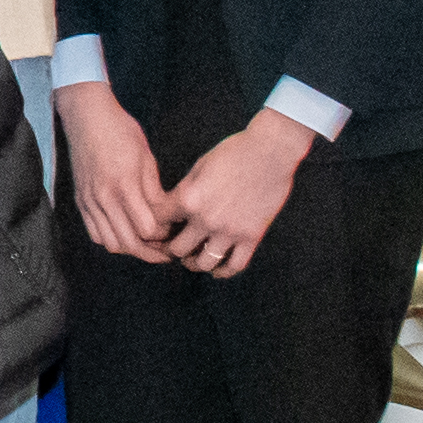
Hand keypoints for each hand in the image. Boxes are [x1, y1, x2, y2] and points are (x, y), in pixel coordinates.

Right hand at [57, 76, 175, 261]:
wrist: (87, 116)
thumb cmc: (121, 131)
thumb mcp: (146, 158)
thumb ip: (154, 191)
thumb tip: (165, 215)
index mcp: (125, 185)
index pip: (147, 229)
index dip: (164, 235)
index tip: (174, 230)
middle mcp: (104, 198)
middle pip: (128, 243)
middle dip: (150, 253)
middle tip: (166, 252)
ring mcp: (89, 201)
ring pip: (109, 243)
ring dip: (130, 249)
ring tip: (146, 245)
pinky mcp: (80, 201)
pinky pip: (94, 233)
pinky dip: (110, 240)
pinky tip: (124, 233)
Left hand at [163, 114, 312, 278]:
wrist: (270, 151)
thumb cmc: (233, 152)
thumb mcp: (199, 167)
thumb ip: (184, 191)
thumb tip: (170, 210)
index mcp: (188, 198)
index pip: (157, 222)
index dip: (152, 227)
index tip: (156, 229)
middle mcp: (206, 218)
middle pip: (176, 249)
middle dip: (171, 249)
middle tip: (172, 248)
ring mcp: (230, 230)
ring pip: (203, 262)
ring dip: (194, 263)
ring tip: (192, 259)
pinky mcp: (252, 236)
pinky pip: (235, 265)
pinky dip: (223, 271)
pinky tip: (217, 270)